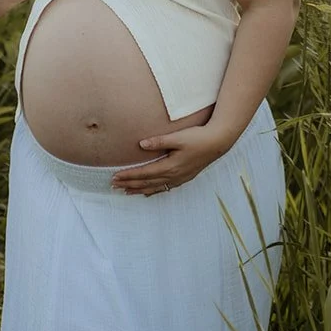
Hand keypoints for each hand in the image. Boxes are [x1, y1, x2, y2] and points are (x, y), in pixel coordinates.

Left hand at [110, 122, 231, 195]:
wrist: (217, 143)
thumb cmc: (197, 138)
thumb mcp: (178, 137)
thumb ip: (159, 141)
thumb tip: (141, 144)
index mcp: (170, 166)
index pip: (144, 173)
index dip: (129, 175)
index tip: (115, 177)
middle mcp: (173, 175)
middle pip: (147, 182)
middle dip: (129, 184)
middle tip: (113, 185)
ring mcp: (179, 178)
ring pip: (155, 187)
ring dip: (139, 189)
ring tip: (126, 191)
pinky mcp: (184, 177)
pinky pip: (164, 188)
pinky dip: (153, 191)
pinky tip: (147, 192)